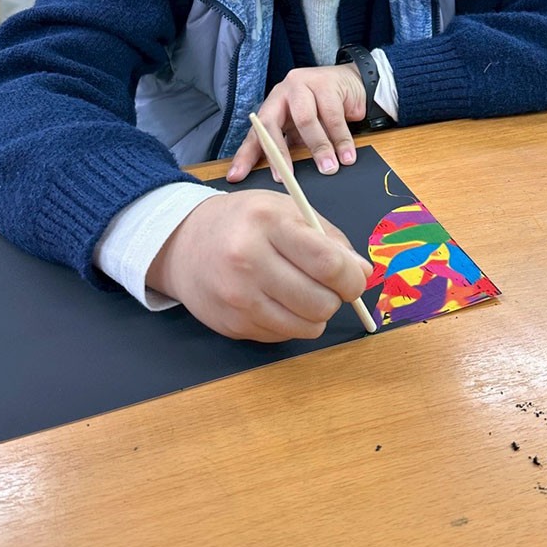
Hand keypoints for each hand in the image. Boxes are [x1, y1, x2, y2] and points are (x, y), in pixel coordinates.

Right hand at [146, 190, 371, 340]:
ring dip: (316, 314)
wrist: (182, 243)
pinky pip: (284, 336)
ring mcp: (237, 298)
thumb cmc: (244, 221)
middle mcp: (249, 261)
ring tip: (303, 293)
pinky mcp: (232, 325)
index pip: (327, 264)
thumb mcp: (286, 211)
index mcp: (268, 223)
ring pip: (306, 326)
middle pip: (320, 302)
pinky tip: (277, 302)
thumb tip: (363, 273)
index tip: (355, 279)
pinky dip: (292, 323)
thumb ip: (329, 239)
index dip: (352, 278)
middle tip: (328, 287)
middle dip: (335, 298)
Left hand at [227, 64, 366, 182]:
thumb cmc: (324, 111)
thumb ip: (293, 148)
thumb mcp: (303, 131)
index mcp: (272, 107)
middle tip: (287, 178)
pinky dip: (341, 140)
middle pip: (271, 124)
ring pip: (305, 120)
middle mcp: (282, 93)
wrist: (353, 84)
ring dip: (320, 148)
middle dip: (278, 155)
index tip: (236, 177)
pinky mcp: (325, 82)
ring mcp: (302, 84)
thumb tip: (286, 179)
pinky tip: (347, 155)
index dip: (245, 157)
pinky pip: (332, 116)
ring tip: (330, 168)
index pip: (254, 134)